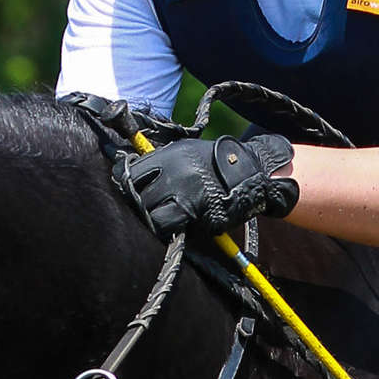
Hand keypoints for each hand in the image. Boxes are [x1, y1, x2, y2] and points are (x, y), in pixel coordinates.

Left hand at [114, 134, 299, 236]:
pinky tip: (174, 225)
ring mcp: (187, 196)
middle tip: (146, 208)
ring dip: (153, 218)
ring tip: (160, 217)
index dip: (129, 184)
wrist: (248, 172)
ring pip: (152, 215)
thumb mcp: (186, 151)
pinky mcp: (199, 214)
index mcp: (169, 156)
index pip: (132, 174)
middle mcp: (174, 175)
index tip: (131, 191)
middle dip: (140, 204)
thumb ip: (161, 161)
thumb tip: (133, 173)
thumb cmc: (214, 162)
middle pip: (139, 196)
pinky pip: (172, 227)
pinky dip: (169, 228)